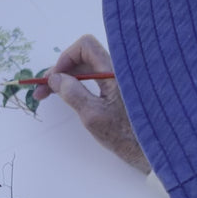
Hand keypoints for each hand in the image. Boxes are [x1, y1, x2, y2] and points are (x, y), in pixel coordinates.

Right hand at [33, 34, 149, 172]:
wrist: (154, 151)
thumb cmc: (126, 136)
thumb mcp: (93, 116)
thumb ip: (72, 93)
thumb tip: (55, 78)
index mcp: (116, 70)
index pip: (86, 46)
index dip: (66, 58)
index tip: (54, 77)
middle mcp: (119, 70)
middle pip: (84, 58)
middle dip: (61, 70)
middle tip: (42, 89)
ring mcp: (120, 80)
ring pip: (88, 69)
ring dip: (67, 78)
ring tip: (49, 94)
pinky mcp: (121, 91)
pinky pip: (96, 79)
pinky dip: (79, 85)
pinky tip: (68, 97)